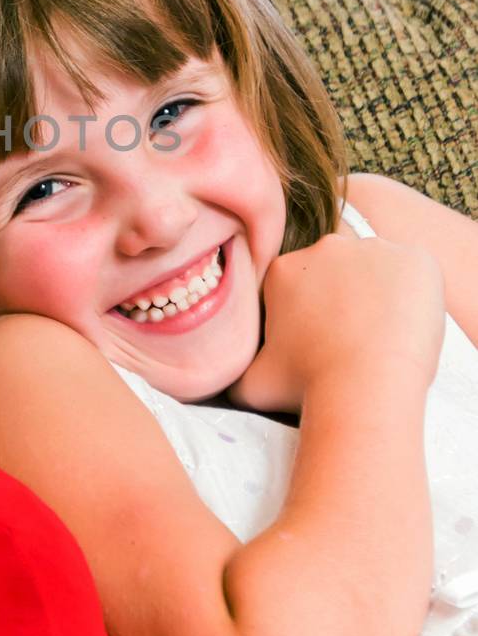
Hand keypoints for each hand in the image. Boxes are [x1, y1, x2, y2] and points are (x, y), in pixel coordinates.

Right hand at [230, 234, 444, 413]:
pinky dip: (415, 294)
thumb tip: (220, 374)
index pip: (301, 281)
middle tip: (353, 337)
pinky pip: (415, 272)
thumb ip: (235, 370)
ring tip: (383, 335)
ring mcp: (373, 249)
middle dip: (344, 296)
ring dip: (379, 293)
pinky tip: (407, 327)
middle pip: (338, 269)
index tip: (321, 337)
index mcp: (284, 270)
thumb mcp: (252, 382)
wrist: (364, 387)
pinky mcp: (414, 259)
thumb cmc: (305, 385)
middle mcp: (325, 248)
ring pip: (377, 268)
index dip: (311, 310)